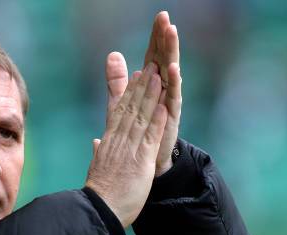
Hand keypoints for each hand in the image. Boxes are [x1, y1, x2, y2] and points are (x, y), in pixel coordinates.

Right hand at [85, 62, 167, 227]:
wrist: (99, 209)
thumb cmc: (100, 193)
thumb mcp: (98, 168)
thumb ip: (98, 152)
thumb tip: (95, 142)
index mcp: (108, 144)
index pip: (119, 113)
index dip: (129, 93)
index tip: (136, 77)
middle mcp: (117, 142)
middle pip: (130, 109)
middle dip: (141, 87)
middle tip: (150, 66)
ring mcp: (128, 151)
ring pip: (140, 118)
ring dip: (150, 96)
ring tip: (159, 77)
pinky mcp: (140, 162)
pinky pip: (149, 138)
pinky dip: (156, 121)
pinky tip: (163, 106)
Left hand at [103, 11, 181, 176]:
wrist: (143, 165)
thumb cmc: (135, 134)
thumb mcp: (122, 102)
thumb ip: (118, 80)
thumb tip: (112, 55)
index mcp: (151, 86)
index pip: (154, 56)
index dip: (156, 37)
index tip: (159, 16)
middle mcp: (163, 92)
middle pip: (164, 60)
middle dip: (166, 39)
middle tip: (167, 18)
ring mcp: (167, 104)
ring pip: (170, 73)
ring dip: (171, 53)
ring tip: (172, 33)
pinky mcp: (170, 118)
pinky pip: (173, 98)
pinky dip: (174, 82)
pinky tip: (173, 67)